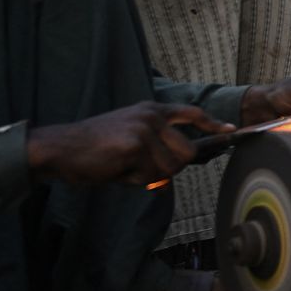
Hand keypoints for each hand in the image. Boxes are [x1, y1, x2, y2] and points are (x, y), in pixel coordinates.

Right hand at [27, 102, 233, 186]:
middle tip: (143, 170)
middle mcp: (152, 115)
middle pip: (187, 153)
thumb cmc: (93, 149)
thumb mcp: (130, 140)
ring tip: (124, 166)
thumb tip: (179, 167)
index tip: (231, 131)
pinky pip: (149, 175)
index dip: (212, 124)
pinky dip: (134, 180)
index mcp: (151, 110)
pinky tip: (116, 169)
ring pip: (169, 168)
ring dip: (149, 177)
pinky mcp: (135, 144)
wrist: (59, 148)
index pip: (191, 113)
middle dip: (170, 169)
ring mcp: (144, 128)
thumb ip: (156, 147)